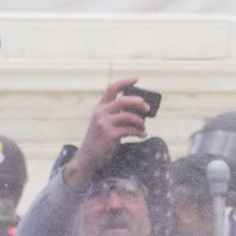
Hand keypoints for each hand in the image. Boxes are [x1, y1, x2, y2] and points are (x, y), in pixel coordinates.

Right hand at [61, 77, 152, 191]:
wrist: (88, 157)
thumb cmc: (100, 140)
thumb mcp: (103, 123)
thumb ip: (116, 115)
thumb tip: (139, 111)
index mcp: (100, 107)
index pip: (112, 88)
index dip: (124, 81)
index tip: (136, 79)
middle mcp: (100, 113)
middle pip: (123, 101)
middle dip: (138, 102)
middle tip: (147, 108)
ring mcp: (104, 124)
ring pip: (128, 116)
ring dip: (140, 121)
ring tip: (143, 127)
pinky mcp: (109, 135)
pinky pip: (130, 130)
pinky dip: (139, 132)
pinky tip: (143, 134)